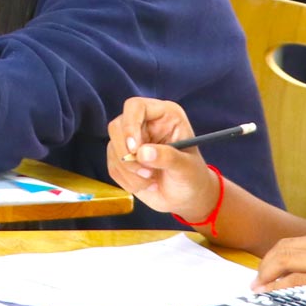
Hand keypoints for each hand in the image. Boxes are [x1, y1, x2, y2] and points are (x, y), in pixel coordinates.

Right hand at [105, 97, 219, 221]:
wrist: (186, 198)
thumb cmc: (192, 177)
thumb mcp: (186, 167)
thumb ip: (168, 157)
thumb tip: (142, 153)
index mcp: (164, 115)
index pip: (136, 107)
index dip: (130, 125)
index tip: (135, 149)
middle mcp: (145, 123)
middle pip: (117, 126)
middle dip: (127, 154)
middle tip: (147, 172)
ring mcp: (132, 141)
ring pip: (113, 149)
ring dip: (130, 171)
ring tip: (152, 181)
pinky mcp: (123, 158)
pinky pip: (113, 166)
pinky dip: (127, 180)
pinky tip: (146, 185)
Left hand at [254, 226, 305, 305]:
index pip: (299, 240)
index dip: (277, 254)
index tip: (268, 269)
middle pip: (289, 247)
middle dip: (267, 264)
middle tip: (257, 280)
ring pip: (290, 261)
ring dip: (268, 275)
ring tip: (259, 288)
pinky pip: (301, 281)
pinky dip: (281, 287)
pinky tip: (272, 294)